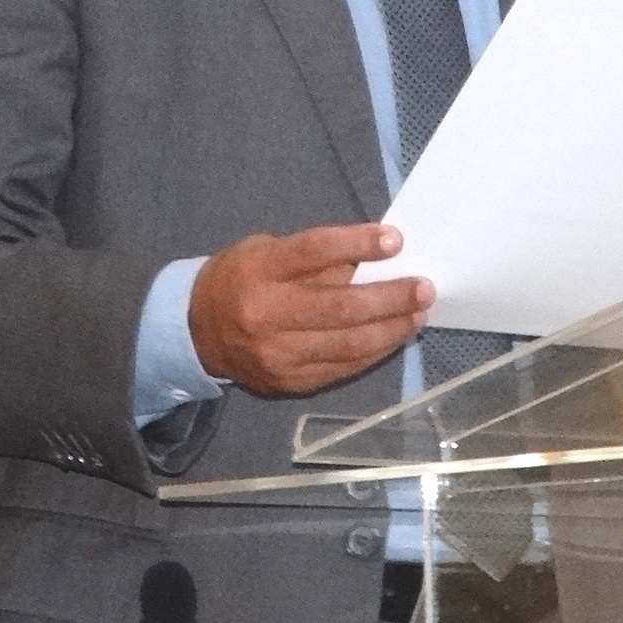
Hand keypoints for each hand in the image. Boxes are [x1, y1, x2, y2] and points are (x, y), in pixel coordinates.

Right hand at [187, 223, 433, 396]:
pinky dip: (374, 351)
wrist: (198, 331)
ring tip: (419, 312)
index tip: (395, 240)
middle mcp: (266, 315)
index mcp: (260, 271)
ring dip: (391, 328)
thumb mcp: (269, 250)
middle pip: (339, 307)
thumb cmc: (243, 278)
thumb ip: (317, 256)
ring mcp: (278, 355)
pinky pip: (343, 367)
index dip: (357, 244)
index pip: (314, 252)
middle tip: (424, 287)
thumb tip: (375, 256)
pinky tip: (394, 335)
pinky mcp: (289, 382)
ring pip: (347, 344)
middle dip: (390, 298)